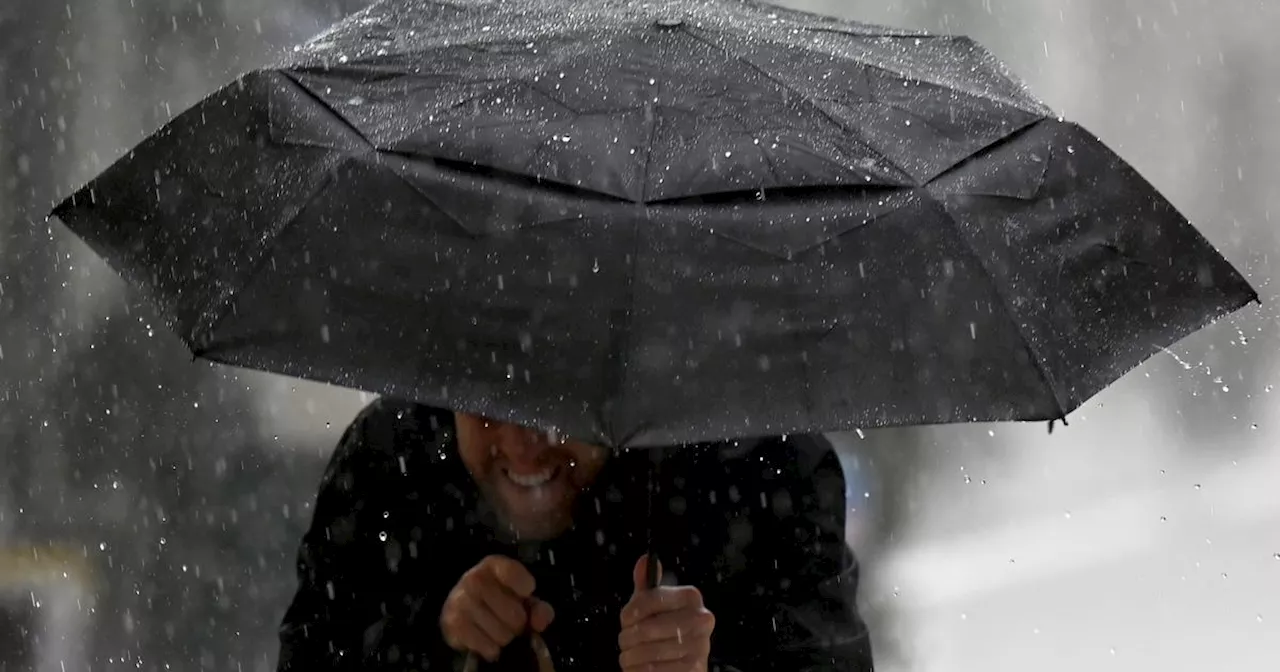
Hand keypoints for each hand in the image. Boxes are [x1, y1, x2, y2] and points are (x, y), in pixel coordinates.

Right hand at [440, 555, 554, 661]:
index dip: (525, 588)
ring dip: (504, 638)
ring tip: (497, 629)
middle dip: (518, 624)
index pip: (513, 574)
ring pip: (502, 635)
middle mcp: (474, 579)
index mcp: (493, 565)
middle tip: (510, 620)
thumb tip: (539, 622)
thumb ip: (539, 608)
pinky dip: (492, 649)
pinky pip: (487, 647)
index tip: (524, 594)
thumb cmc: (498, 599)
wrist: (461, 607)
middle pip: (514, 614)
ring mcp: (460, 602)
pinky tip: (486, 639)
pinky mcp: (453, 625)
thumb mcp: (522, 598)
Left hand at [618, 556, 714, 671]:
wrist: (687, 665)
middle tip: (626, 640)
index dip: (630, 611)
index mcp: (691, 597)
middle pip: (646, 628)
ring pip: (646, 651)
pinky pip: (652, 670)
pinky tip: (640, 666)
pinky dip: (638, 670)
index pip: (651, 599)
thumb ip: (649, 585)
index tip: (625, 619)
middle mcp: (701, 620)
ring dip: (631, 656)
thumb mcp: (658, 606)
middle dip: (628, 637)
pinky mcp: (693, 670)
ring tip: (631, 654)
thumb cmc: (668, 632)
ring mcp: (699, 647)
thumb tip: (644, 560)